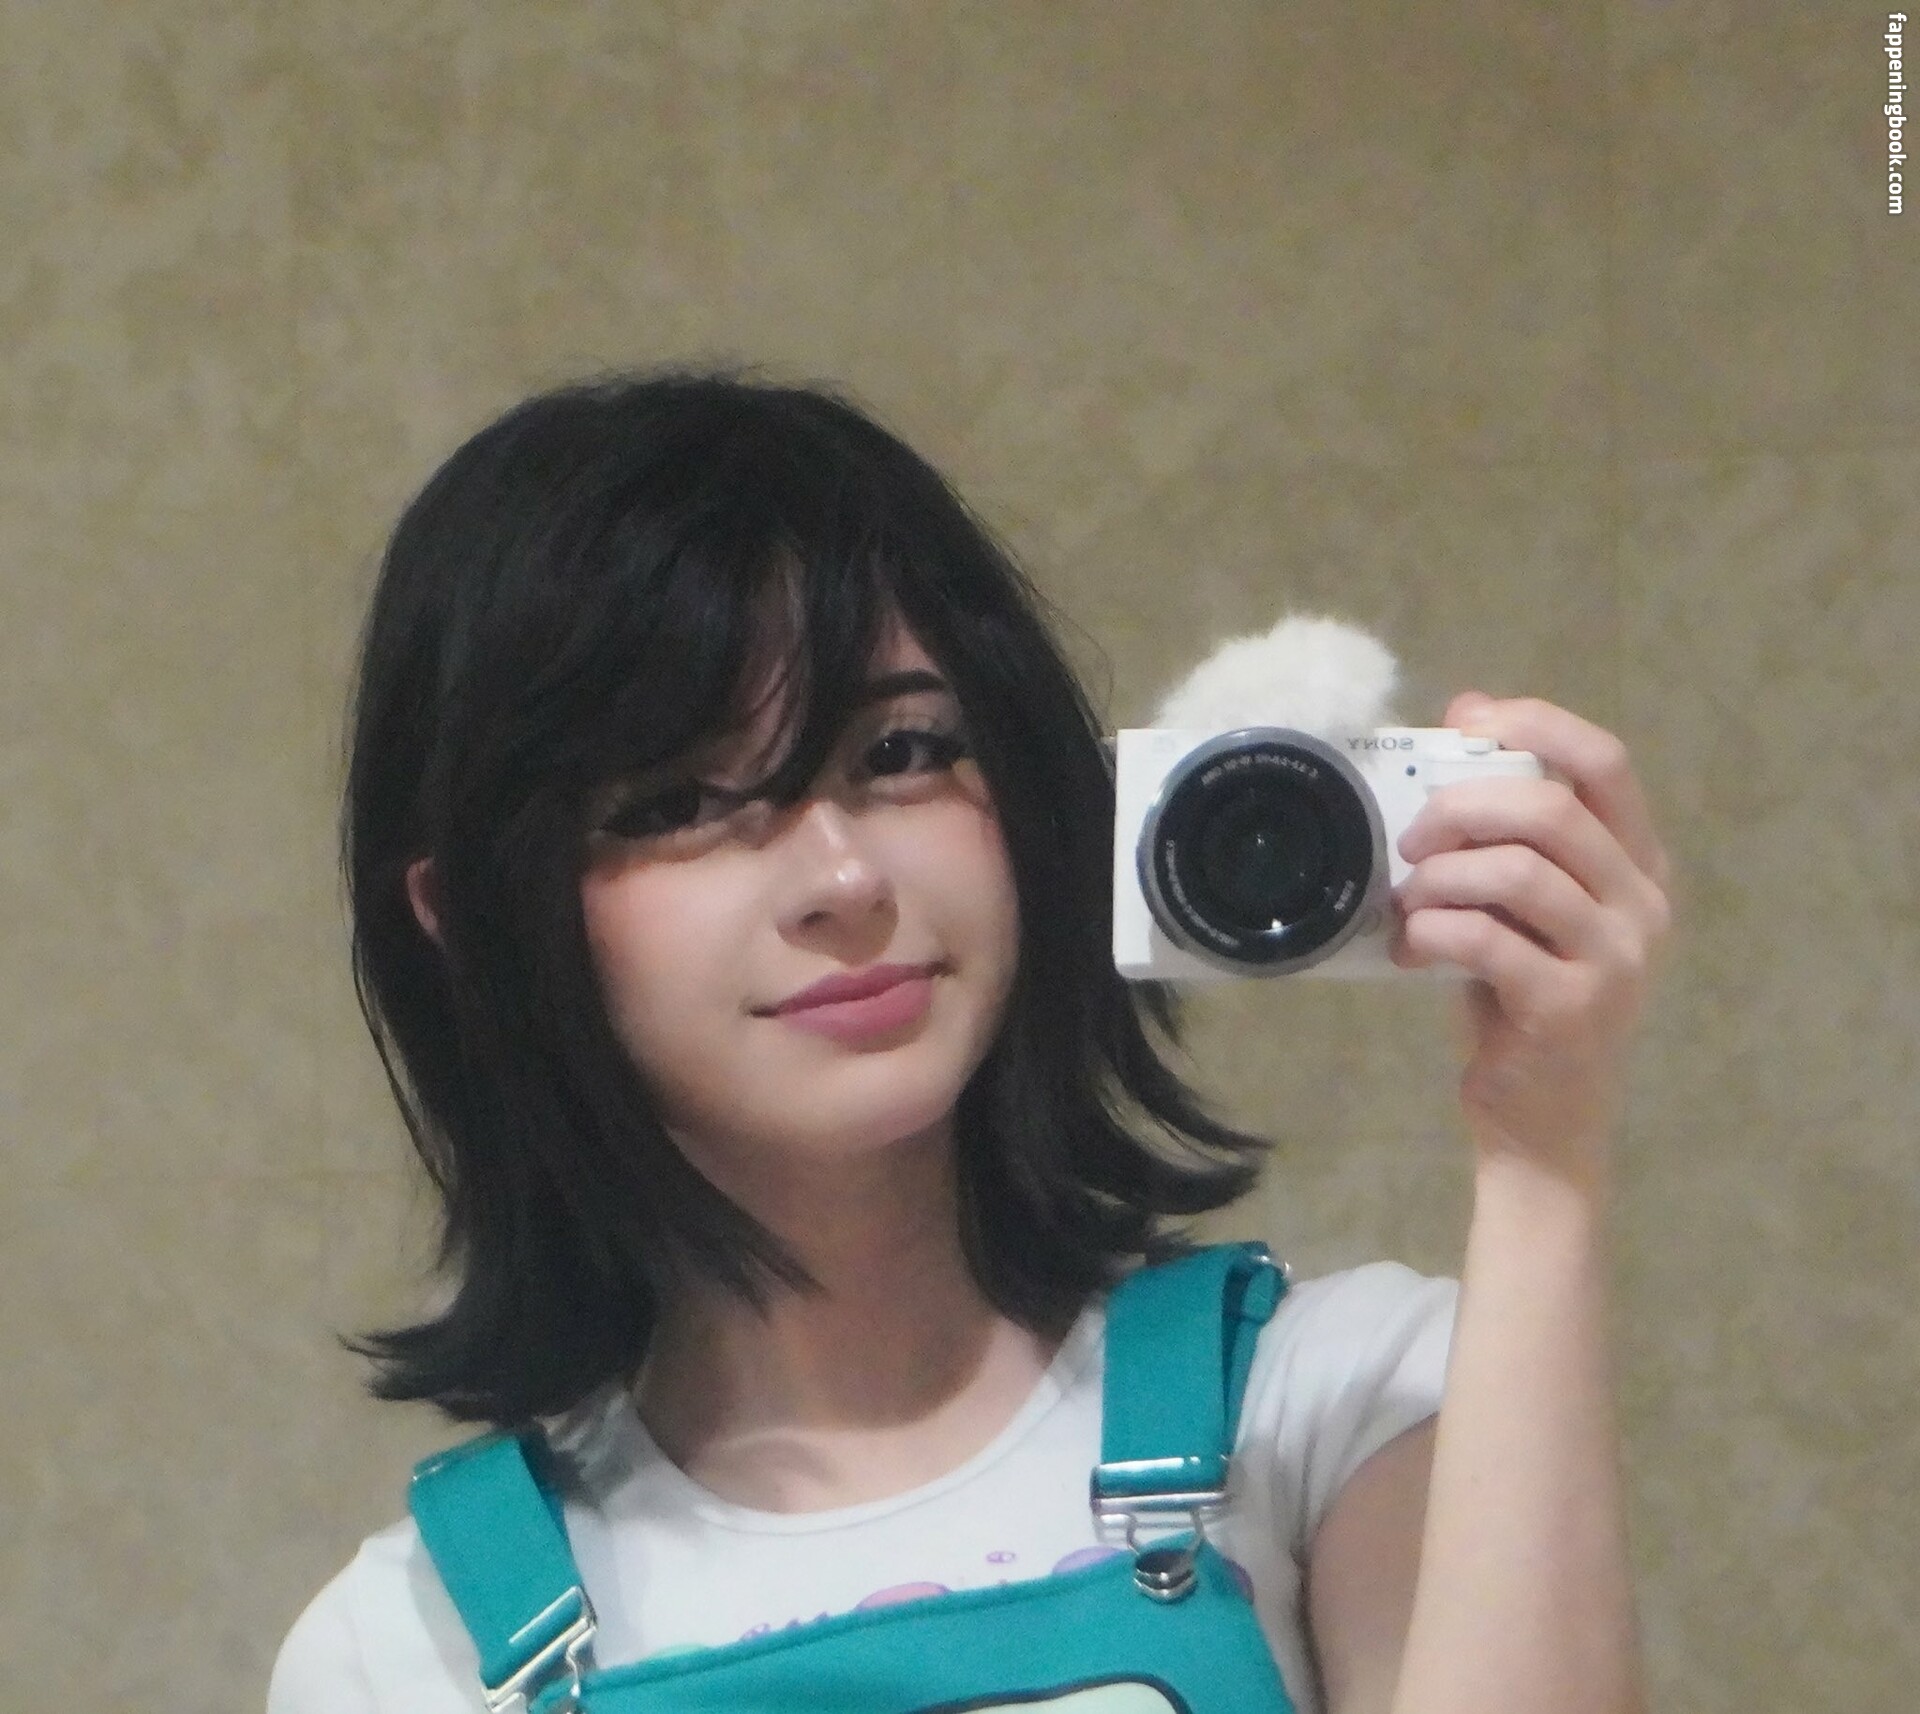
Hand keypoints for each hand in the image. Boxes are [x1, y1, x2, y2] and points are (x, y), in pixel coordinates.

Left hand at [1389, 693, 1673, 1182]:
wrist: (1543, 1124)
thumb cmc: (1521, 1000)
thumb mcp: (1524, 907)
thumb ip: (1509, 830)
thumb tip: (1462, 721)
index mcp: (1638, 866)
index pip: (1604, 762)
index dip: (1534, 725)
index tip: (1466, 718)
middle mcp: (1644, 905)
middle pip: (1548, 810)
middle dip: (1460, 808)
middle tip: (1412, 841)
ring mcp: (1616, 959)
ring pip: (1515, 872)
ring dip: (1439, 877)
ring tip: (1408, 903)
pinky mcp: (1572, 1008)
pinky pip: (1484, 939)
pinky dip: (1429, 932)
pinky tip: (1408, 947)